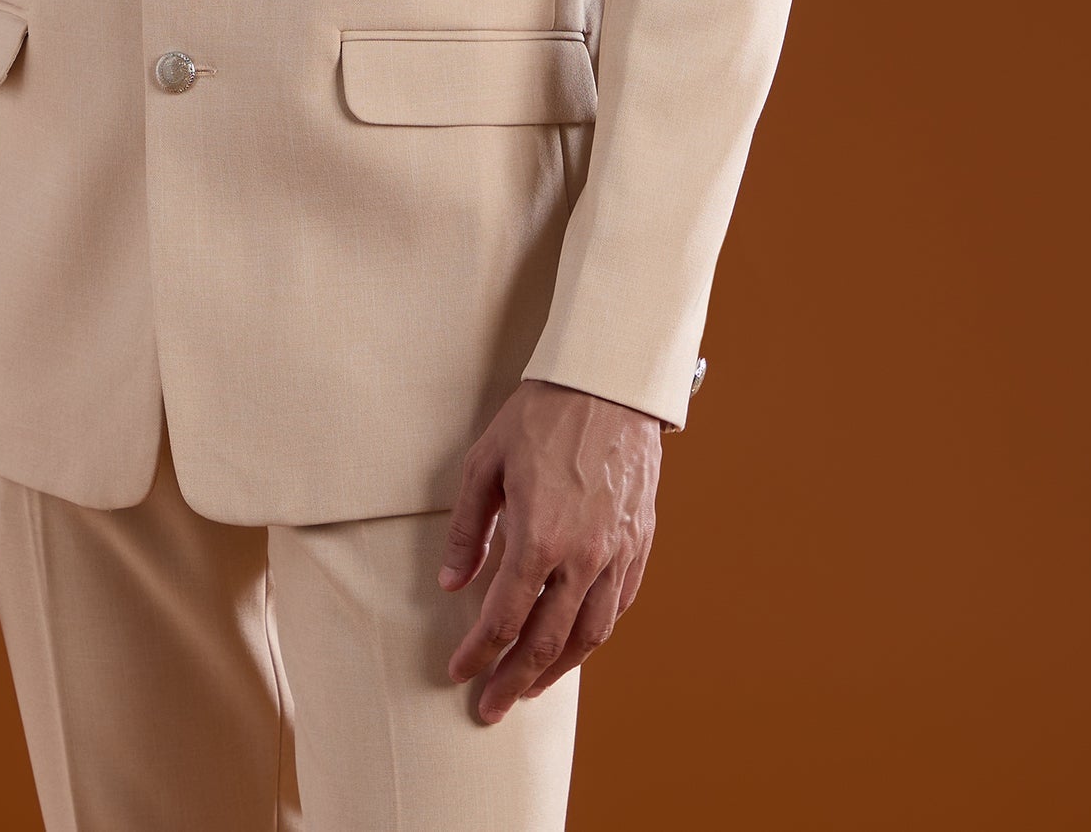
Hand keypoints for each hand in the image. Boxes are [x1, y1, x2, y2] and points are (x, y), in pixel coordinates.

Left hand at [439, 377, 660, 721]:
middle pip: (546, 643)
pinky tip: (577, 643)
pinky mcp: (640, 543)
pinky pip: (619, 607)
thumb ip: (467, 529)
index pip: (503, 619)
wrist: (608, 383)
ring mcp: (617, 553)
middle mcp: (583, 558)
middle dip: (513, 682)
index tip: (458, 672)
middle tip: (490, 708)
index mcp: (539, 539)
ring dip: (557, 671)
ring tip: (531, 688)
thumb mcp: (485, 463)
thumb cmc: (541, 415)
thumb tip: (451, 584)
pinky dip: (596, 635)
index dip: (477, 654)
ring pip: (589, 636)